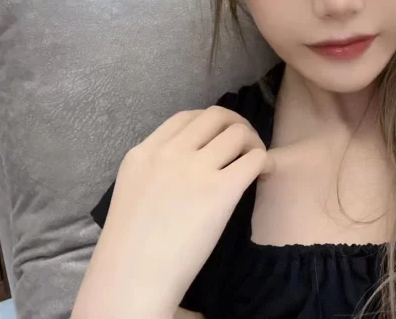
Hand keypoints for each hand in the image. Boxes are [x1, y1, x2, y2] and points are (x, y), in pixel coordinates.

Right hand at [74, 106, 273, 317]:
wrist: (132, 279)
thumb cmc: (130, 247)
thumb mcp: (132, 189)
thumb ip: (157, 169)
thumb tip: (191, 160)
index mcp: (144, 153)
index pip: (186, 116)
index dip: (210, 123)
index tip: (219, 139)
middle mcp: (170, 153)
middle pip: (216, 116)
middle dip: (236, 125)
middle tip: (244, 146)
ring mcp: (195, 170)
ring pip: (238, 133)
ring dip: (253, 143)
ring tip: (255, 163)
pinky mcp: (220, 191)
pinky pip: (255, 158)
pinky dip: (265, 162)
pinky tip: (264, 175)